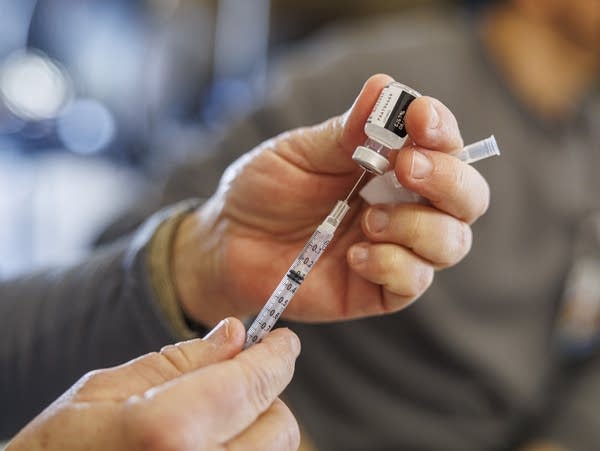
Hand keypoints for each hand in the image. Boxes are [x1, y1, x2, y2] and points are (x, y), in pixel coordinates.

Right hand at [7, 319, 300, 450]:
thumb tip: (235, 334)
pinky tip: (207, 443)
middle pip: (279, 427)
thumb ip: (181, 360)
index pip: (253, 383)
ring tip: (210, 419)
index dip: (276, 356)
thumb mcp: (106, 389)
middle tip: (235, 380)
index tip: (284, 342)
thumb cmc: (57, 449)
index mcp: (170, 430)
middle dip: (264, 396)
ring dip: (255, 429)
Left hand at [175, 74, 489, 325]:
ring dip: (417, 227)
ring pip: (452, 243)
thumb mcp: (301, 152)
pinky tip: (354, 255)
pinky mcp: (378, 290)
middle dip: (448, 181)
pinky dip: (392, 265)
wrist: (228, 242)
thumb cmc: (265, 190)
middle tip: (407, 167)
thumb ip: (346, 130)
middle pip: (468, 199)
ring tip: (365, 220)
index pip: (445, 146)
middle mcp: (405, 207)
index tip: (419, 117)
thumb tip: (385, 86)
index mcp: (392, 166)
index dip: (443, 130)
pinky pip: (413, 283)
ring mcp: (396, 250)